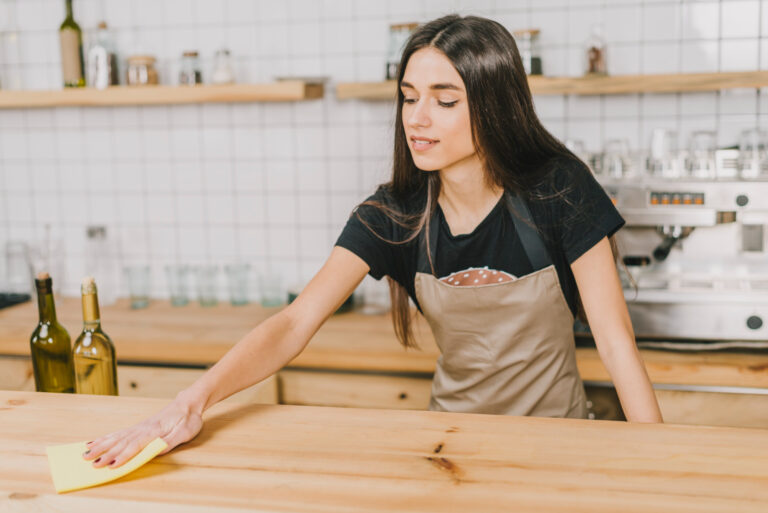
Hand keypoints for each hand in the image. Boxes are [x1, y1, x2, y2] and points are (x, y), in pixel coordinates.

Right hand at [82, 392, 203, 467]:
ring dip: (101, 446)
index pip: (136, 445)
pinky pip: (118, 433)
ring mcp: (139, 427)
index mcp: (155, 430)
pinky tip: (94, 442)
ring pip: (116, 437)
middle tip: (92, 464)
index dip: (123, 456)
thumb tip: (155, 451)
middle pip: (122, 443)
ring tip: (86, 453)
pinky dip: (105, 437)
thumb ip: (170, 442)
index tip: (111, 465)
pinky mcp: (138, 427)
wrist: (188, 404)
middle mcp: (143, 428)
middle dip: (106, 454)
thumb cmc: (188, 419)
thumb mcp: (185, 432)